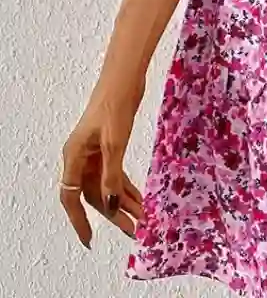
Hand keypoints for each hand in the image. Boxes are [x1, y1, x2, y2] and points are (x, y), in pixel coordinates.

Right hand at [60, 76, 144, 248]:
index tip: (90, 239)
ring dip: (124, 201)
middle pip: (93, 194)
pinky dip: (127, 185)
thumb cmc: (115, 104)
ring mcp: (95, 151)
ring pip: (107, 184)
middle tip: (134, 230)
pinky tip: (139, 198)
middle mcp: (81, 157)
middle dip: (113, 214)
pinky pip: (115, 172)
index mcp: (74, 157)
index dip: (80, 221)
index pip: (72, 198)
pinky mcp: (109, 145)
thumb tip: (112, 205)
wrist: (124, 77)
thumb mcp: (115, 142)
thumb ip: (112, 175)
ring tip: (143, 218)